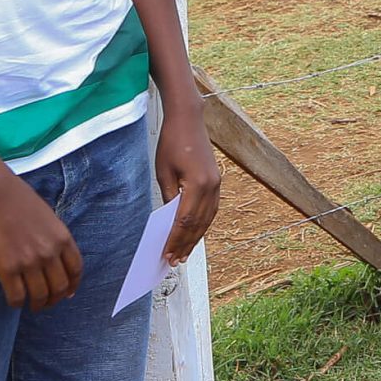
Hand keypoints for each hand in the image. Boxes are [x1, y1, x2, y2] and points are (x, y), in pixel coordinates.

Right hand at [0, 172, 83, 310]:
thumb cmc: (20, 202)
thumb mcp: (49, 218)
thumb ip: (56, 239)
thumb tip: (57, 260)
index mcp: (63, 238)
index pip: (76, 270)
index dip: (73, 285)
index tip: (68, 293)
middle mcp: (49, 253)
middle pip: (60, 287)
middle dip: (55, 299)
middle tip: (47, 303)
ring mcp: (28, 262)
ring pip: (39, 296)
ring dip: (37, 305)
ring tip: (32, 305)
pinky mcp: (7, 269)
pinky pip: (16, 297)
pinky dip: (17, 304)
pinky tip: (14, 302)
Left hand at [155, 102, 220, 264]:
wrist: (188, 119)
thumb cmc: (172, 142)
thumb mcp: (163, 172)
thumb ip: (169, 197)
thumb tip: (169, 221)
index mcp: (197, 184)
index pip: (184, 221)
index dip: (175, 240)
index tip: (165, 255)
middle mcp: (211, 185)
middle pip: (198, 223)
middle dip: (186, 244)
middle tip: (174, 261)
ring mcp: (217, 183)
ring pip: (208, 218)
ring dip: (196, 237)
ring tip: (185, 253)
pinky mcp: (217, 180)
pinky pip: (212, 208)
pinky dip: (203, 223)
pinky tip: (195, 233)